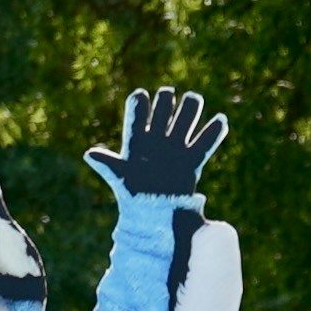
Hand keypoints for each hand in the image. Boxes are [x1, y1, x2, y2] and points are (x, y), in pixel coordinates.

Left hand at [95, 86, 224, 199]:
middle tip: (168, 94)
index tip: (140, 95)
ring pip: (184, 123)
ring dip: (189, 110)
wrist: (152, 217)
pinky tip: (221, 120)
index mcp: (136, 143)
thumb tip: (90, 154)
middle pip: (163, 114)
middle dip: (165, 102)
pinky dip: (212, 133)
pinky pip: (203, 145)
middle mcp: (156, 142)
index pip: (137, 118)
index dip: (139, 106)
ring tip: (194, 98)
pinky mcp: (190, 162)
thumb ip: (108, 164)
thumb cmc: (133, 196)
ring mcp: (174, 150)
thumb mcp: (119, 178)